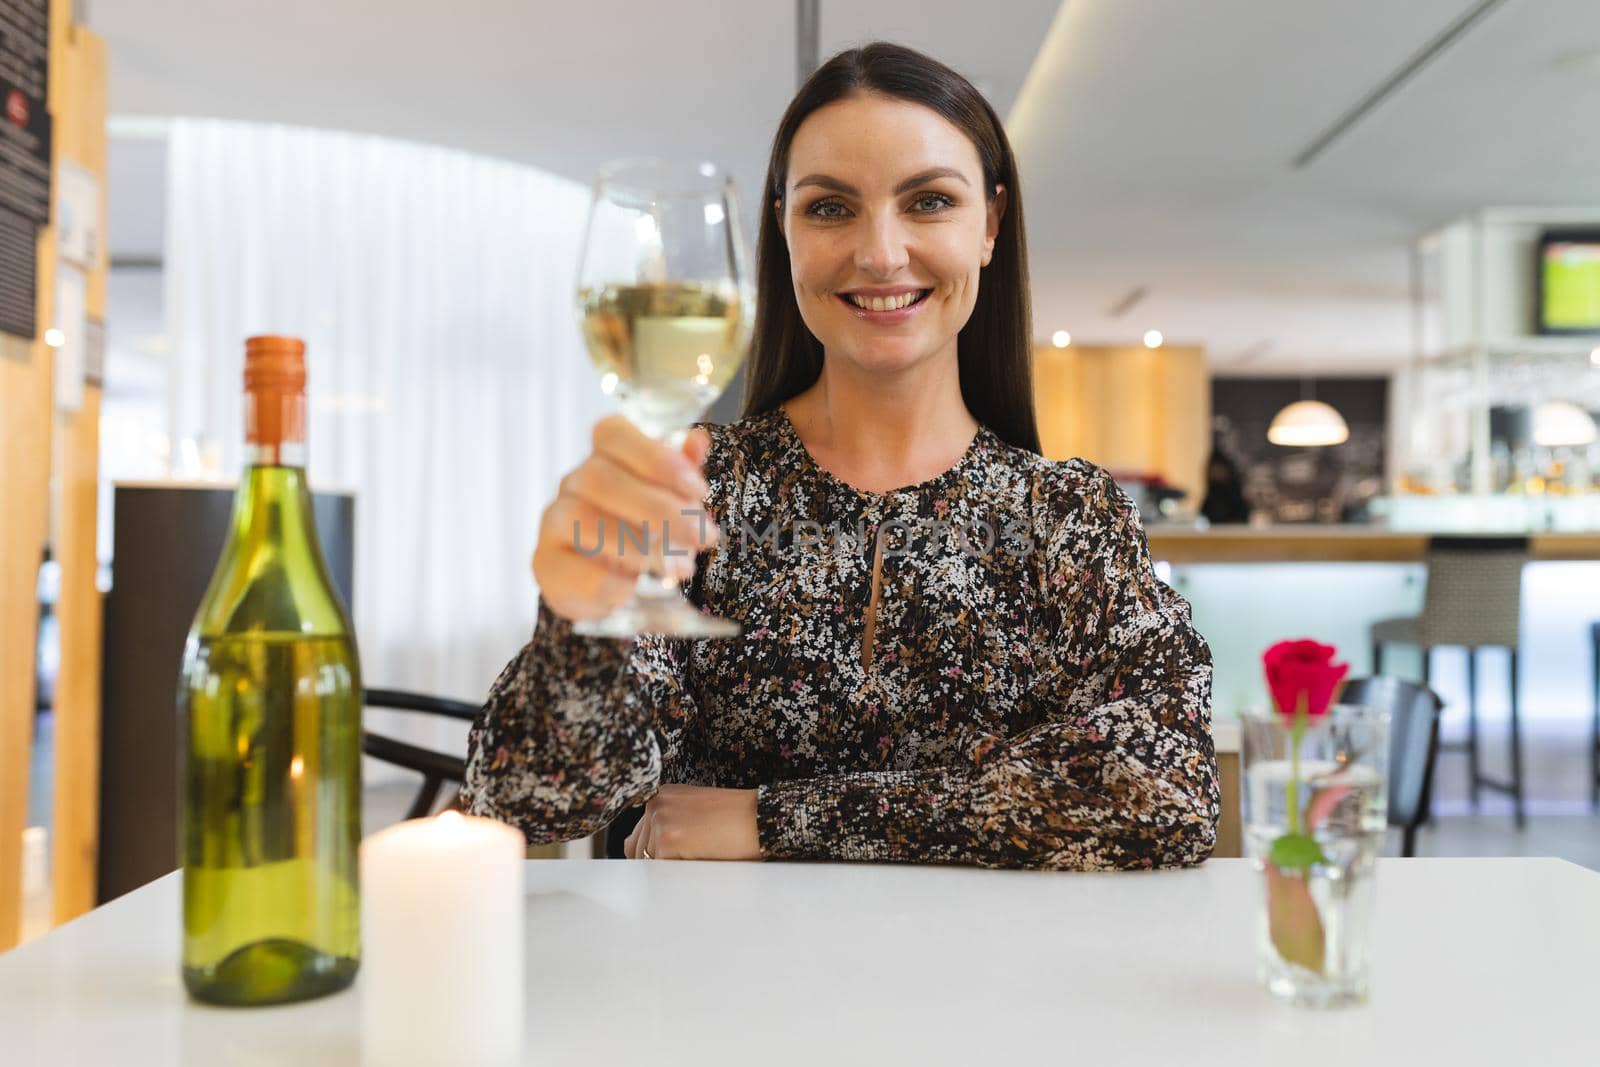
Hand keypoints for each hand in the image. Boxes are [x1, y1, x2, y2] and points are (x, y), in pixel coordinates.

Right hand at [534, 416, 720, 621]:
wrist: (598, 581)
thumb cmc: (638, 528)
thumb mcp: (669, 499)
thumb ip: (682, 471)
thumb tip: (698, 441)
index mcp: (603, 456)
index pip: (612, 433)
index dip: (656, 457)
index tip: (698, 490)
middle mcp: (573, 482)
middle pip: (600, 477)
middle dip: (659, 509)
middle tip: (701, 537)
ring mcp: (554, 522)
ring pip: (584, 520)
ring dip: (639, 546)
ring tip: (676, 566)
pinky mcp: (546, 563)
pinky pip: (573, 568)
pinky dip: (612, 580)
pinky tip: (634, 586)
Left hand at [623, 785, 761, 860]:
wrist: (760, 818)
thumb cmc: (736, 818)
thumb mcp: (694, 813)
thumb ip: (665, 824)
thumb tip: (635, 851)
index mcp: (663, 795)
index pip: (638, 835)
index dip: (654, 853)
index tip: (676, 856)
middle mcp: (656, 803)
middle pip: (636, 850)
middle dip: (658, 862)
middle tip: (692, 857)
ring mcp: (660, 820)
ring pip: (649, 862)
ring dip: (670, 867)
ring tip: (701, 852)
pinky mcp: (667, 840)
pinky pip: (661, 870)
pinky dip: (679, 873)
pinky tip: (702, 858)